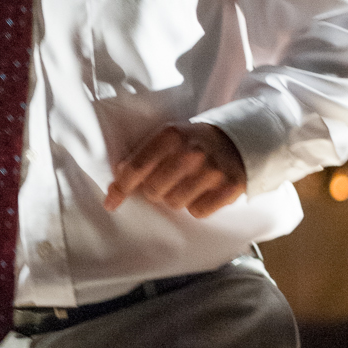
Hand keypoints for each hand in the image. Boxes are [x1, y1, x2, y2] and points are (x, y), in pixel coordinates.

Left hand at [104, 122, 246, 217]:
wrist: (237, 141)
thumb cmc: (192, 142)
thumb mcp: (166, 139)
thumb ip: (140, 158)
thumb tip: (115, 186)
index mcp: (171, 136)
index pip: (136, 168)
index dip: (121, 188)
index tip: (111, 202)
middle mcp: (191, 152)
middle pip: (154, 192)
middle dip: (155, 190)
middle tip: (166, 180)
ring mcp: (212, 170)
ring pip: (175, 204)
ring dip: (176, 198)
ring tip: (188, 182)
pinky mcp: (229, 187)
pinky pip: (198, 212)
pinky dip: (197, 205)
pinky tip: (204, 190)